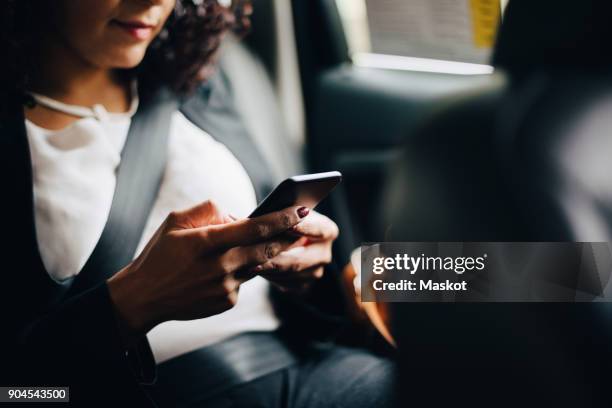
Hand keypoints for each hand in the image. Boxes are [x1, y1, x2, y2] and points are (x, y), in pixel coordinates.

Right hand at [107, 200, 307, 342]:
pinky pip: (245, 281)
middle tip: (304, 226)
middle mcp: (219, 266)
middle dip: (288, 236)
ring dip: (267, 252)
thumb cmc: (160, 253)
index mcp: (206, 242)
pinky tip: (234, 265)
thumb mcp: (175, 221)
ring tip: (280, 239)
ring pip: (258, 264)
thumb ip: (209, 210)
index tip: (301, 210)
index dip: (281, 218)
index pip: (254, 227)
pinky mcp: (227, 302)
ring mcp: (225, 287)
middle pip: (266, 248)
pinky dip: (243, 270)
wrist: (144, 297)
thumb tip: (238, 215)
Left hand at [255, 210, 338, 292]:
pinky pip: (283, 283)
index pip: (319, 230)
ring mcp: (315, 272)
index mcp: (328, 231)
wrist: (287, 239)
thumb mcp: (286, 211)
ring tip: (248, 264)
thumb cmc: (286, 219)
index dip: (304, 228)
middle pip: (301, 259)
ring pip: (289, 274)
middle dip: (277, 259)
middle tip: (257, 257)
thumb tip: (244, 216)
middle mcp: (324, 254)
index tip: (289, 226)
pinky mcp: (302, 286)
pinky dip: (268, 276)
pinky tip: (253, 269)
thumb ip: (276, 213)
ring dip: (268, 269)